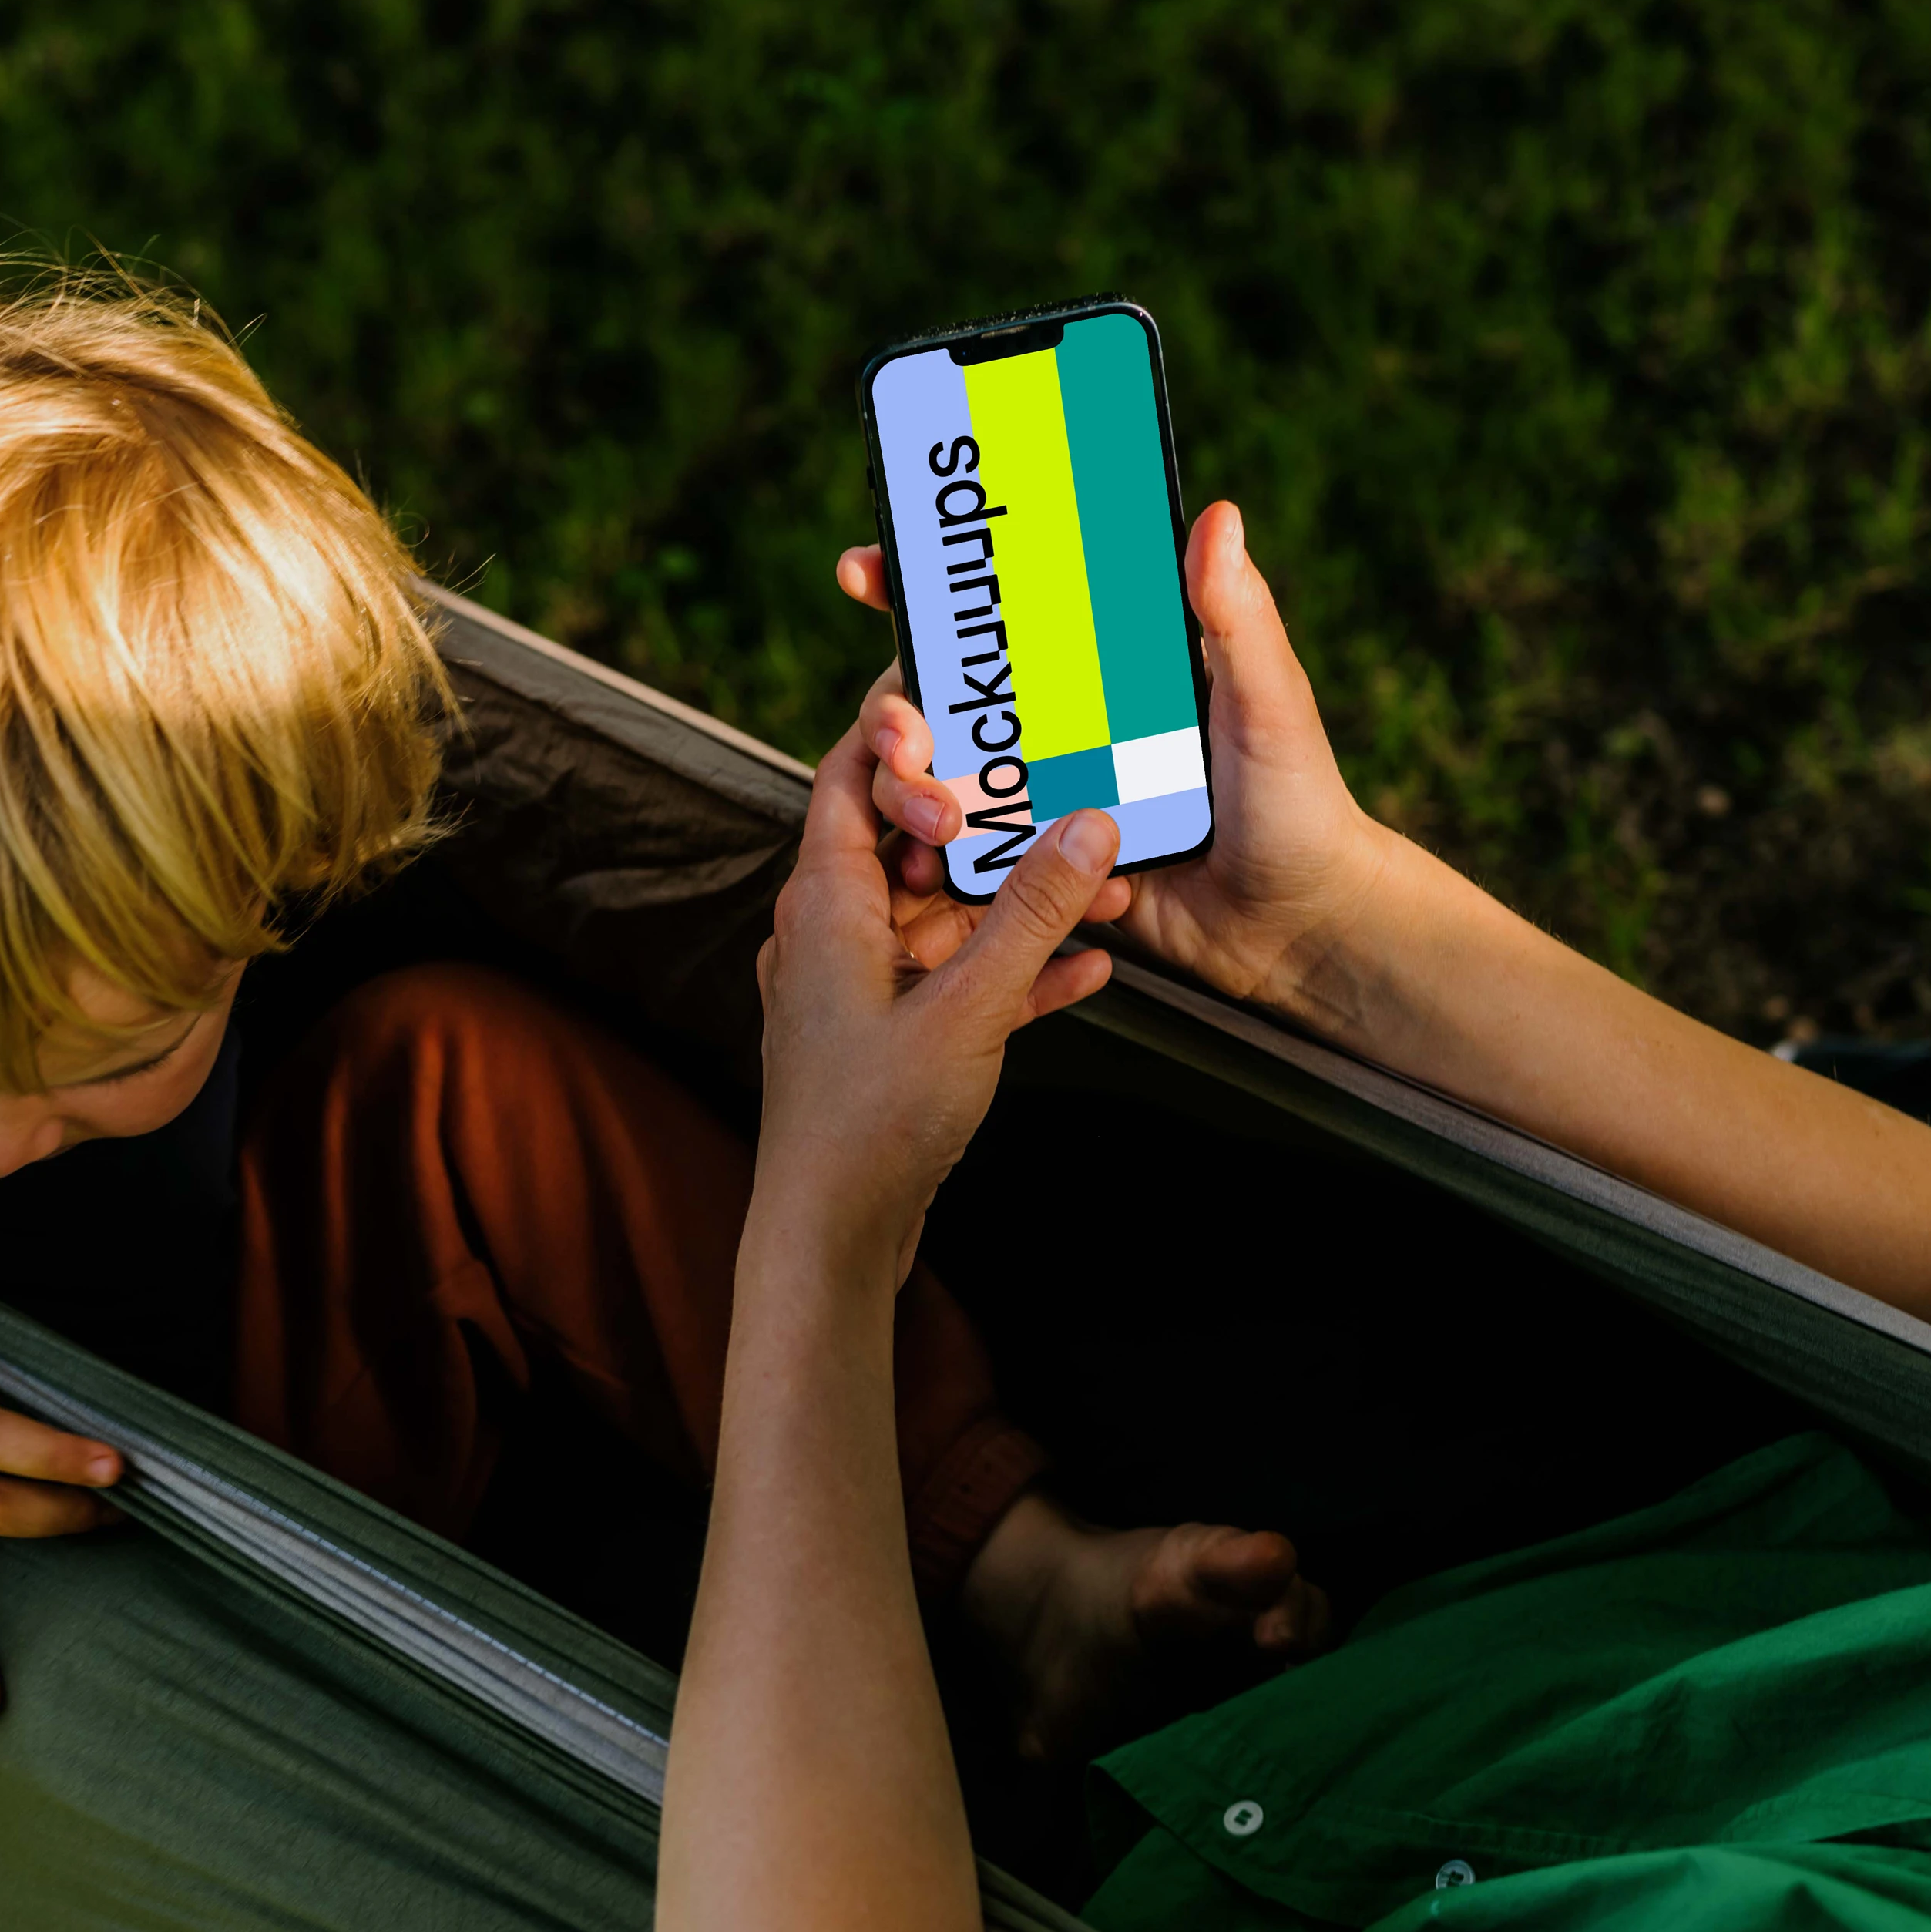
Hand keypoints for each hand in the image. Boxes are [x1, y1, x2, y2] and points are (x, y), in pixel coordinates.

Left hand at [752, 724, 1129, 1271]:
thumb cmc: (871, 1121)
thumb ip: (1031, 913)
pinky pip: (957, 980)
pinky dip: (1012, 971)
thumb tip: (1089, 823)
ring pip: (946, 916)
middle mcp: (833, 931)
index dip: (898, 727)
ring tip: (1105, 887)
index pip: (849, 774)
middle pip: (913, 842)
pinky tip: (1088, 972)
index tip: (962, 694)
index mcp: (825, 901)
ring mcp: (860, 986)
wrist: (832, 1237)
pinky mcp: (889, 1037)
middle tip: (1066, 792)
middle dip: (996, 825)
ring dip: (1020, 905)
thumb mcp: (967, 1005)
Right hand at [836, 499, 1401, 1016]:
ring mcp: (1045, 795)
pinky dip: (950, 866)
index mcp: (1102, 663)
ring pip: (937, 779)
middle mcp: (1061, 722)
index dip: (921, 583)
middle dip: (894, 713)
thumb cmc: (1299, 805)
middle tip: (909, 739)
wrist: (1301, 930)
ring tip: (935, 824)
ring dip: (911, 794)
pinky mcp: (1041, 869)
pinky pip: (971, 861)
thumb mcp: (1268, 703)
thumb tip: (1219, 515)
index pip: (998, 609)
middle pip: (937, 696)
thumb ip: (1236, 618)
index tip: (864, 569)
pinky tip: (948, 875)